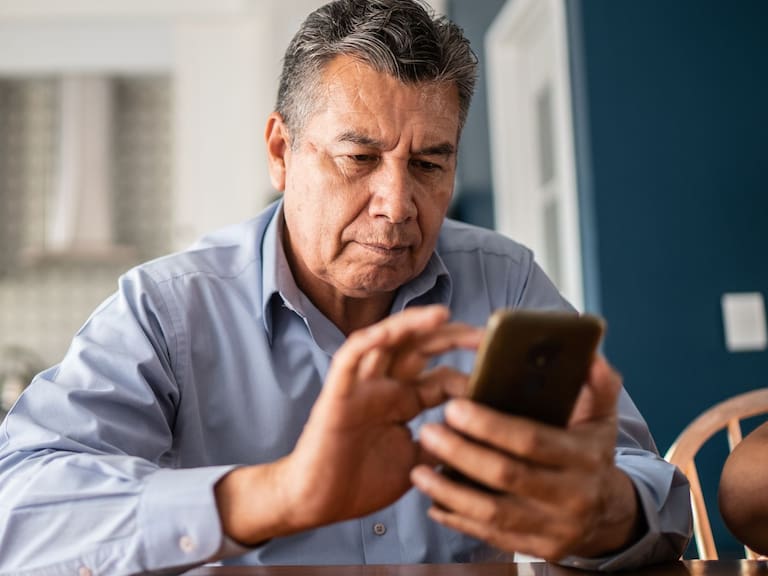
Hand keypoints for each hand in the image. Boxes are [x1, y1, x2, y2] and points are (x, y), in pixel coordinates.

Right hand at [216, 305, 482, 544]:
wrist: (317, 504)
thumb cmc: (361, 483)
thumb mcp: (415, 463)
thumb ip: (440, 444)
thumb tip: (478, 435)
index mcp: (405, 402)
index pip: (442, 376)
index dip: (470, 373)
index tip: (501, 375)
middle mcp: (386, 386)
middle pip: (420, 348)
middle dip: (452, 337)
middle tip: (486, 336)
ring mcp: (362, 387)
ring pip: (387, 342)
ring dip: (413, 325)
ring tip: (443, 316)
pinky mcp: (338, 393)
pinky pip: (350, 358)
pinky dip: (368, 341)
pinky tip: (390, 331)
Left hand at [411, 356, 642, 560]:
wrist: (609, 514)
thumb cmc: (592, 455)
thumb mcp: (602, 418)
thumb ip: (598, 384)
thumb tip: (590, 355)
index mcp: (584, 458)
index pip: (531, 440)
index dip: (490, 426)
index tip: (454, 407)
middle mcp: (571, 496)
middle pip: (506, 476)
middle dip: (461, 453)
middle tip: (428, 431)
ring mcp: (554, 528)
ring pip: (492, 513)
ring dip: (450, 491)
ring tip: (418, 471)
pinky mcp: (537, 548)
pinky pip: (490, 537)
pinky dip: (458, 520)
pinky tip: (433, 502)